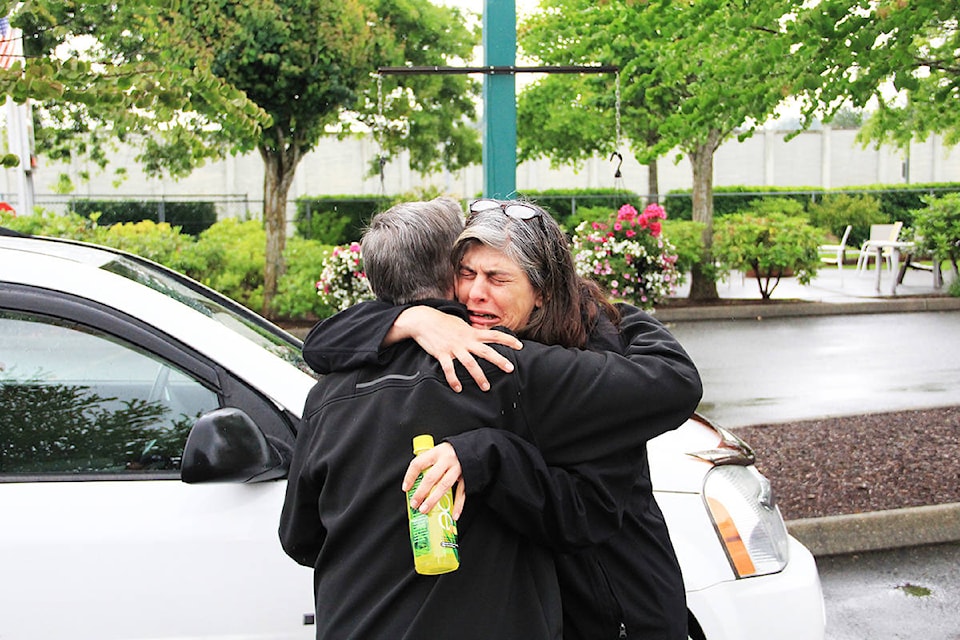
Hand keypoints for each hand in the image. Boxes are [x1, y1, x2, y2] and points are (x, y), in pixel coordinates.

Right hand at [388, 306, 521, 392]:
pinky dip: (453, 380)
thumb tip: (481, 336)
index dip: (508, 340)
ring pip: (470, 364)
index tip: (520, 345)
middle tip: (510, 369)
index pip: (494, 335)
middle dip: (499, 360)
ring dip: (479, 376)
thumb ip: (472, 332)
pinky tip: (458, 388)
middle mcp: (465, 340)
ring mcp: (454, 348)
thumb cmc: (443, 322)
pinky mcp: (442, 354)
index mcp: (471, 333)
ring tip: (486, 387)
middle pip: (486, 351)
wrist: (424, 320)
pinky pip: (449, 369)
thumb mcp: (461, 324)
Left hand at [401, 442, 466, 519]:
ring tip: (425, 509)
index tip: (406, 488)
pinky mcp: (467, 477)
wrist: (472, 448)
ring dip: (433, 499)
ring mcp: (457, 469)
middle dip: (421, 492)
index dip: (410, 477)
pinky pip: (461, 493)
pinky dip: (458, 505)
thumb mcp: (438, 452)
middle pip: (431, 477)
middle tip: (414, 504)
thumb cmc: (451, 452)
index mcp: (436, 452)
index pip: (419, 464)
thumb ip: (429, 464)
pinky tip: (453, 514)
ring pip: (444, 486)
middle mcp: (446, 460)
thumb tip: (415, 483)